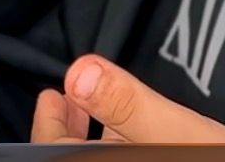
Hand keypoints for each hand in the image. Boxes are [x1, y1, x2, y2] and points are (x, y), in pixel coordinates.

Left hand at [31, 56, 224, 144]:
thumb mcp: (175, 133)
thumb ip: (127, 103)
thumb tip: (79, 71)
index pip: (55, 152)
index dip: (49, 125)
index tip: (50, 93)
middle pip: (77, 156)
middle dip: (70, 128)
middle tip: (68, 96)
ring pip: (101, 158)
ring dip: (94, 137)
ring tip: (96, 110)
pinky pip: (125, 159)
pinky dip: (120, 144)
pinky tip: (134, 133)